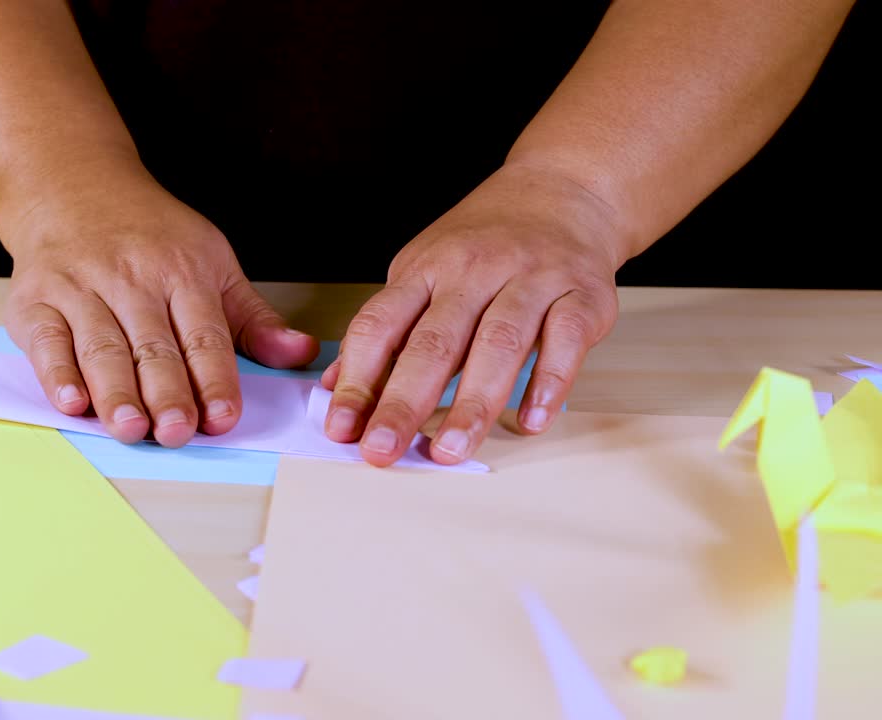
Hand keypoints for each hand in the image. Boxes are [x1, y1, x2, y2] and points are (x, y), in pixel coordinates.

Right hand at [2, 160, 319, 447]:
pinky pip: (47, 341)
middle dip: (166, 392)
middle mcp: (131, 280)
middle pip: (152, 345)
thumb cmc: (151, 235)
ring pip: (101, 348)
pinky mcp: (35, 300)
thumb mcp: (212, 262)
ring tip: (132, 429)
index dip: (214, 378)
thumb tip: (301, 353)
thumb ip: (251, 318)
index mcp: (183, 272)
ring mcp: (80, 289)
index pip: (204, 334)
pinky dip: (56, 373)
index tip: (223, 418)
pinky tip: (71, 403)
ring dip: (116, 392)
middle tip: (178, 432)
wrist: (73, 186)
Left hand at [321, 163, 624, 465]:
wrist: (563, 190)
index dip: (357, 379)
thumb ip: (386, 330)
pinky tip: (530, 421)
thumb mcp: (422, 270)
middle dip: (403, 403)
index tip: (340, 427)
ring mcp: (531, 279)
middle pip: (434, 343)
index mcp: (425, 268)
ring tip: (450, 451)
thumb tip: (336, 385)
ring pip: (499, 345)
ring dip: (472, 404)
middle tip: (382, 451)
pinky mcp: (582, 295)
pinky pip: (565, 341)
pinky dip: (549, 383)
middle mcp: (475, 270)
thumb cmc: (485, 242)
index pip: (380, 325)